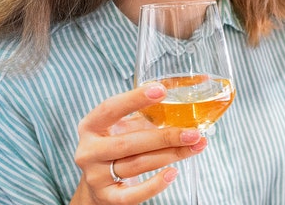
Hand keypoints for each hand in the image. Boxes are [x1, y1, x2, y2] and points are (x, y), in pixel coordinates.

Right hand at [71, 84, 206, 204]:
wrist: (98, 186)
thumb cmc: (116, 147)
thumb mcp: (124, 128)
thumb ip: (147, 114)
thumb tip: (187, 94)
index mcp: (91, 127)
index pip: (110, 109)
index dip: (135, 99)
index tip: (162, 90)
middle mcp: (89, 151)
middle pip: (129, 143)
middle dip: (165, 137)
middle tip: (193, 132)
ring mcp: (96, 177)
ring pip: (137, 165)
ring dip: (170, 155)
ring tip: (195, 147)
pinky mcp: (107, 198)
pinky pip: (133, 194)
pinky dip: (155, 184)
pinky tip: (173, 173)